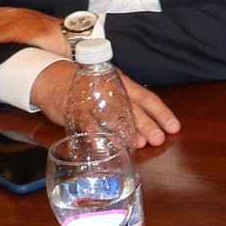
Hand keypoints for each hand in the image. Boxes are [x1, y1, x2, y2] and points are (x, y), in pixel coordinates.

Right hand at [28, 63, 180, 149]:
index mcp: (122, 83)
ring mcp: (92, 100)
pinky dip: (96, 138)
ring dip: (124, 132)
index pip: (146, 97)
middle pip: (131, 107)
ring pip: (111, 116)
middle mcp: (110, 90)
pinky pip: (87, 125)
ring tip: (136, 145)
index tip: (174, 127)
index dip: (161, 112)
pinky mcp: (74, 110)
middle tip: (157, 139)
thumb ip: (125, 106)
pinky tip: (105, 149)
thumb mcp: (109, 88)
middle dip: (146, 124)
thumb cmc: (86, 84)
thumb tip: (144, 132)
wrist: (51, 76)